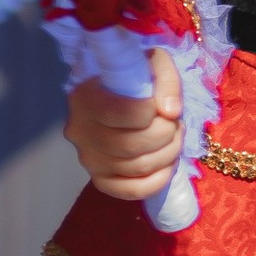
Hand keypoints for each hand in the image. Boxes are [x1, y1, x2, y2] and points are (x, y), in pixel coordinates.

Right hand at [70, 50, 181, 201]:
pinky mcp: (100, 179)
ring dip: (168, 154)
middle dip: (165, 135)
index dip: (150, 111)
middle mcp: (79, 131)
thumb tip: (171, 111)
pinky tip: (167, 165)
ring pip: (136, 167)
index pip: (120, 113)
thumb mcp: (152, 64)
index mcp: (85, 97)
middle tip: (175, 124)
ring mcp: (88, 159)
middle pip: (131, 145)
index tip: (158, 104)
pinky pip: (131, 191)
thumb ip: (165, 79)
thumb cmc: (136, 78)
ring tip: (174, 138)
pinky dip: (157, 181)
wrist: (123, 98)